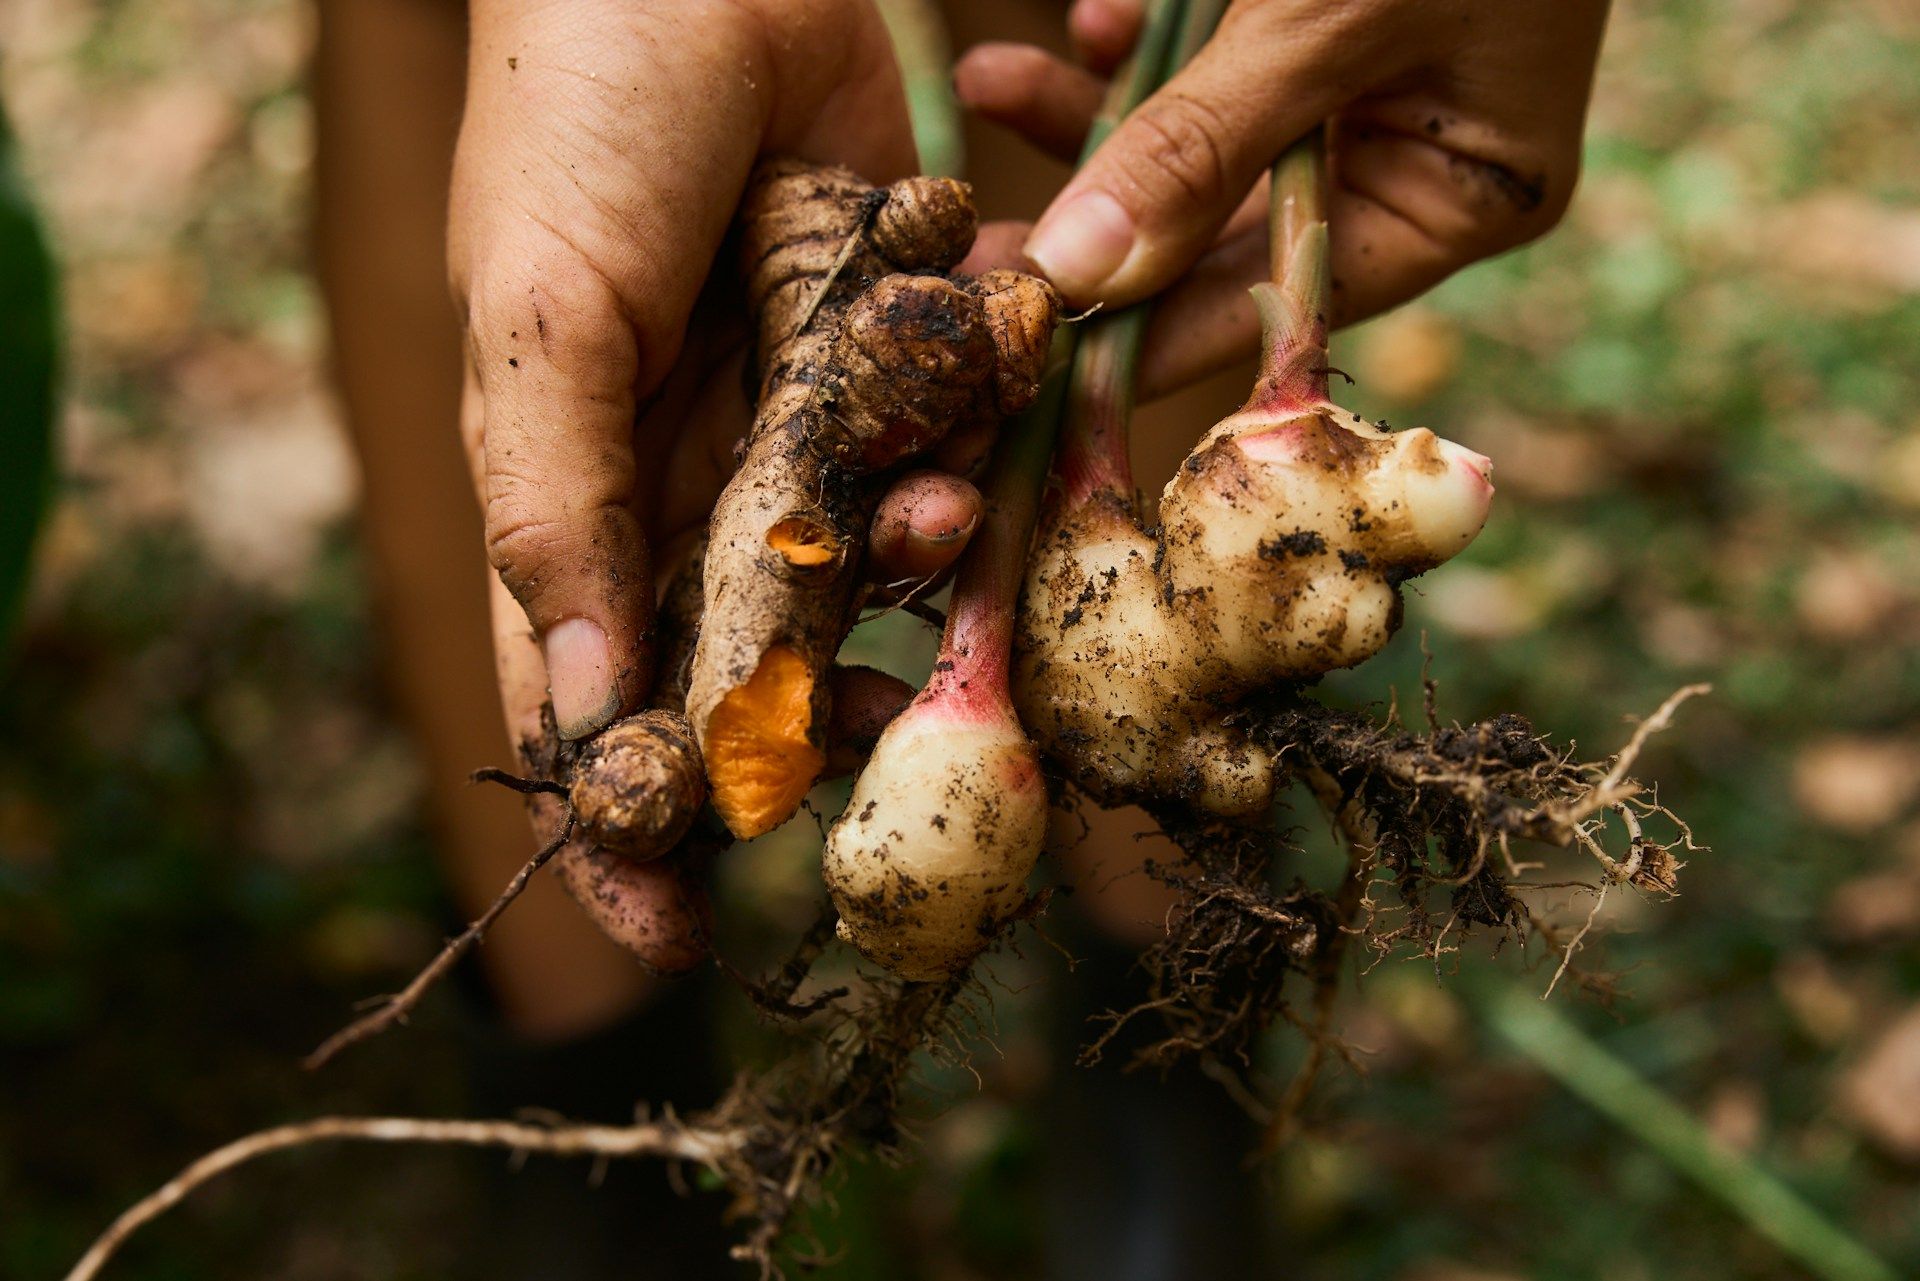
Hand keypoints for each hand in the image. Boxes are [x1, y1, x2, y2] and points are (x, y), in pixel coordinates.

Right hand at [450, 0, 980, 965]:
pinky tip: (981, 406)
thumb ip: (560, 502)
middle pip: (757, 651)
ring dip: (912, 556)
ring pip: (872, 549)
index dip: (628, 819)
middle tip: (870, 747)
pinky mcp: (897, 334)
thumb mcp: (541, 316)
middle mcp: (699, 468)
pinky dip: (971, 426)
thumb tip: (581, 706)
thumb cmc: (578, 120)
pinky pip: (950, 424)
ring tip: (932, 521)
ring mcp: (805, 406)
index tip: (665, 944)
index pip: (598, 694)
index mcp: (586, 486)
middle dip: (811, 713)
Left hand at [955, 0, 1607, 396]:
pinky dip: (1141, 43)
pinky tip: (1090, 20)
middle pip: (1224, 230)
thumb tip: (1076, 272)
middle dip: (1100, 214)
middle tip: (980, 241)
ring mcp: (1362, 86)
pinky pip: (1206, 60)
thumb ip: (1200, 145)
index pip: (1284, 302)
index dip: (1153, 335)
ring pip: (1199, 140)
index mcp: (1458, 199)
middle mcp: (1410, 157)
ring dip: (1093, 110)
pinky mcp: (1309, 19)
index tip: (1038, 352)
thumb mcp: (1327, 20)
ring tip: (990, 80)